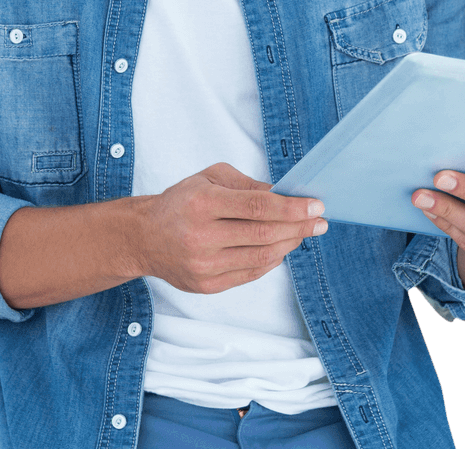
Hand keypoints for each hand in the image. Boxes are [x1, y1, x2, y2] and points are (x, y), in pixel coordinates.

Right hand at [133, 163, 326, 293]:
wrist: (144, 237)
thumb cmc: (181, 202)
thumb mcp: (212, 178)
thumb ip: (249, 185)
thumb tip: (285, 194)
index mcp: (203, 203)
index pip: (258, 207)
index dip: (292, 208)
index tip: (316, 205)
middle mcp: (202, 237)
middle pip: (264, 235)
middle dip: (299, 227)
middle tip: (320, 221)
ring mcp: (204, 266)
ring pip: (261, 258)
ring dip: (290, 244)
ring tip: (305, 233)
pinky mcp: (206, 286)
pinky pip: (251, 273)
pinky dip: (272, 260)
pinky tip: (282, 247)